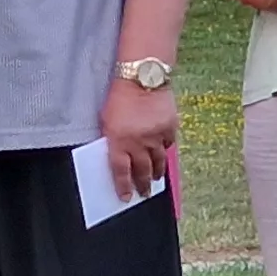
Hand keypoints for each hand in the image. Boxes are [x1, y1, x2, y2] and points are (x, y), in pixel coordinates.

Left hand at [100, 76, 175, 200]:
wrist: (142, 78)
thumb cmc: (119, 96)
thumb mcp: (107, 120)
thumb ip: (112, 140)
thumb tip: (117, 157)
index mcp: (119, 142)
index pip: (121, 172)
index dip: (123, 187)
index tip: (126, 197)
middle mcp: (139, 143)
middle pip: (142, 171)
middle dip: (143, 185)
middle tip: (144, 193)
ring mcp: (156, 136)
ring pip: (158, 162)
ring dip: (156, 172)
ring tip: (155, 179)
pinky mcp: (169, 128)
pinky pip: (168, 145)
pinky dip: (165, 150)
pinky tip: (163, 153)